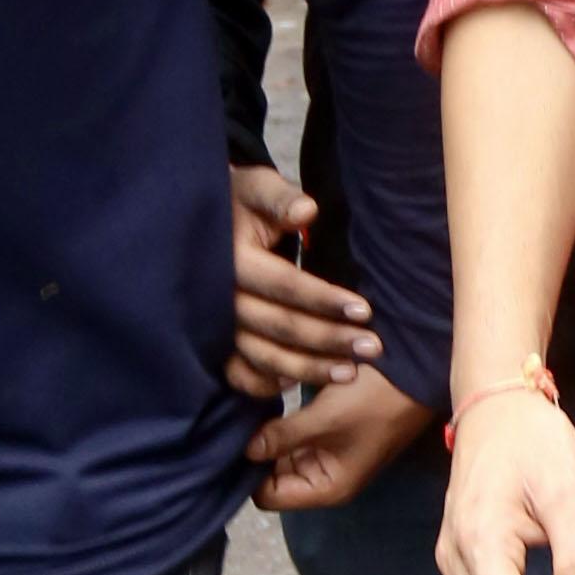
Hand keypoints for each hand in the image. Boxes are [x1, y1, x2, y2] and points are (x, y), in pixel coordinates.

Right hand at [228, 163, 379, 399]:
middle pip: (279, 327)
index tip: (365, 311)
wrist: (202, 220)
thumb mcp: (257, 188)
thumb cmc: (240, 202)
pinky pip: (236, 373)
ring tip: (349, 374)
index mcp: (232, 260)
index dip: (324, 300)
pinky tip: (295, 386)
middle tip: (372, 348)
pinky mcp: (213, 341)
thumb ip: (279, 199)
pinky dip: (263, 385)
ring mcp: (215, 324)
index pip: (285, 285)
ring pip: (262, 356)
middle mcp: (220, 299)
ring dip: (307, 369)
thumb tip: (306, 211)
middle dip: (328, 341)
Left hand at [245, 365, 432, 510]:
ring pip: (281, 454)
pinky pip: (294, 436)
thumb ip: (282, 438)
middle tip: (240, 422)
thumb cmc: (375, 400)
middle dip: (258, 452)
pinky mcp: (328, 433)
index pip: (268, 496)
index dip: (250, 474)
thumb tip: (244, 451)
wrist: (415, 370)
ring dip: (269, 435)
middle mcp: (325, 477)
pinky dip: (282, 424)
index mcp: (327, 488)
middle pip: (272, 477)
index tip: (236, 443)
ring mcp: (327, 455)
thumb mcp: (325, 419)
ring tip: (253, 410)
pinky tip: (269, 402)